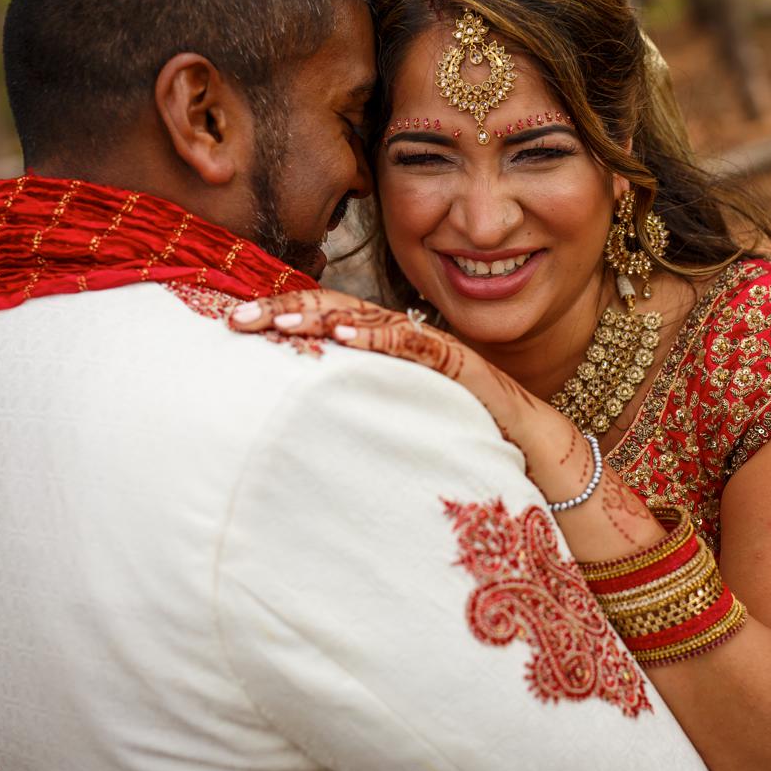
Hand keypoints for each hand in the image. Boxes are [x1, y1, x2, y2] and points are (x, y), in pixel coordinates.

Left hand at [226, 278, 548, 463]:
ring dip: (321, 319)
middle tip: (236, 319)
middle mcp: (407, 340)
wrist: (539, 460)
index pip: (325, 320)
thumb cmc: (469, 445)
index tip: (232, 324)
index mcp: (387, 350)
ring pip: (370, 320)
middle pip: (337, 310)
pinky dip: (379, 339)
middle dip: (284, 310)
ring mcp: (435, 350)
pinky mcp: (463, 369)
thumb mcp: (397, 426)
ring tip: (280, 324)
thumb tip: (297, 428)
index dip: (279, 316)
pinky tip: (344, 341)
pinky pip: (417, 347)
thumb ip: (357, 416)